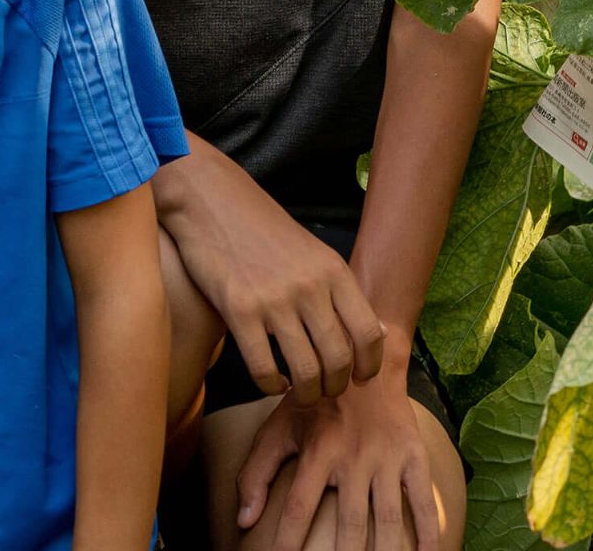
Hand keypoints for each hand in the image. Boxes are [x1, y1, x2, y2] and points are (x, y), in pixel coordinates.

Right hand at [158, 145, 383, 402]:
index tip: (359, 378)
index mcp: (332, 269)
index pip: (370, 334)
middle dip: (335, 386)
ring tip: (299, 389)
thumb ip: (341, 292)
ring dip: (306, 393)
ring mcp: (273, 299)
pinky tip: (271, 379)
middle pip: (339, 360)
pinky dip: (271, 386)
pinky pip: (264, 369)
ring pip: (306, 372)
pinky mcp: (239, 310)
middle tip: (324, 388)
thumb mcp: (313, 251)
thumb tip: (381, 331)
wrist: (211, 199)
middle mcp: (308, 286)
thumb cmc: (263, 229)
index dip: (369, 366)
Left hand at [236, 356, 440, 550]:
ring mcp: (386, 457)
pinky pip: (424, 500)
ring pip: (387, 519)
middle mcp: (352, 457)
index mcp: (316, 451)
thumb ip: (256, 473)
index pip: (297, 508)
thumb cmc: (312, 402)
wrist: (360, 354)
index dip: (286, 543)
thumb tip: (243, 522)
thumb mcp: (277, 428)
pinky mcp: (413, 455)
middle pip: (349, 524)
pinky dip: (429, 533)